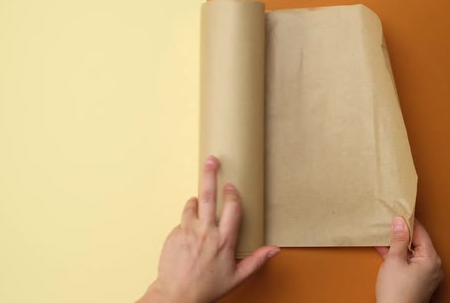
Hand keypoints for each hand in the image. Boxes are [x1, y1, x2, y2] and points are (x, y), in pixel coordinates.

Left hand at [138, 156, 279, 302]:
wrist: (177, 295)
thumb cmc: (207, 287)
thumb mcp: (236, 277)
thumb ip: (256, 261)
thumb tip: (275, 250)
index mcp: (224, 240)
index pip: (232, 208)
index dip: (233, 194)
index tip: (231, 185)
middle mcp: (206, 232)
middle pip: (209, 195)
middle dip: (210, 175)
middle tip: (211, 160)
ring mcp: (188, 231)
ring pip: (192, 204)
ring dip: (196, 200)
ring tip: (198, 201)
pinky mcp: (174, 234)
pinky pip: (181, 221)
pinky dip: (186, 221)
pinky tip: (188, 232)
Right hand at [375, 217, 443, 302]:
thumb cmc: (397, 292)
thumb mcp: (395, 260)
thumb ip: (398, 239)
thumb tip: (400, 222)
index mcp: (431, 258)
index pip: (421, 232)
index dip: (409, 221)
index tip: (399, 211)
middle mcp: (433, 266)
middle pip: (418, 242)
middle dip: (403, 233)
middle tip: (390, 222)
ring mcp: (426, 275)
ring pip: (413, 252)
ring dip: (399, 245)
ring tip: (385, 236)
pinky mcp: (418, 281)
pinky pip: (410, 262)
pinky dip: (399, 256)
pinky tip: (385, 251)